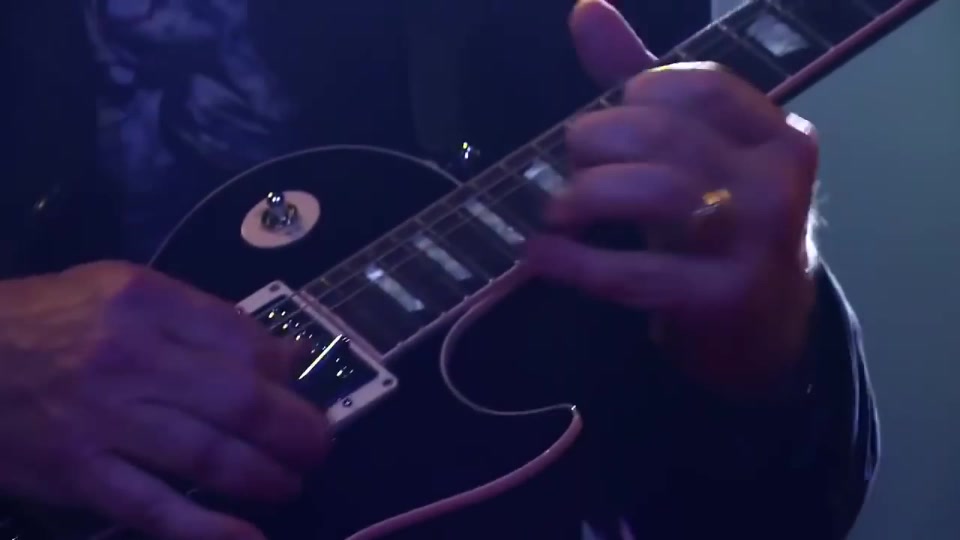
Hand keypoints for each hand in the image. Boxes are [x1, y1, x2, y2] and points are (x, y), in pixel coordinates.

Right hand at [0, 261, 329, 539]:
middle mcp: (130, 359)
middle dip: (295, 431)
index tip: (296, 390)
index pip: (243, 340)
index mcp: (145, 303)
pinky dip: (206, 529)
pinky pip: (153, 508)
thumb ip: (205, 319)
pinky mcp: (78, 474)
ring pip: (208, 457)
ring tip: (290, 484)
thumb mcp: (123, 290)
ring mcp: (103, 422)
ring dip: (264, 477)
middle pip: (239, 401)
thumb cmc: (48, 320)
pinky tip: (249, 537)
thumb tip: (285, 356)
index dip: (284, 372)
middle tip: (318, 448)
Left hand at [527, 0, 817, 397]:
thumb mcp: (693, 154)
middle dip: (595, 144)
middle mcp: (778, 178)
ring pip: (653, 192)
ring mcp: (758, 240)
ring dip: (585, 195)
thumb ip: (643, 85)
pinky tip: (542, 254)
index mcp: (775, 132)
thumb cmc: (718, 227)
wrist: (764, 330)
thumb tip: (587, 8)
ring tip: (558, 210)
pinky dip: (575, 262)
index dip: (632, 99)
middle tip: (573, 168)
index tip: (609, 128)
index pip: (695, 86)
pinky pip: (636, 272)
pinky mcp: (725, 298)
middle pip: (663, 134)